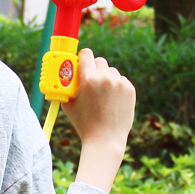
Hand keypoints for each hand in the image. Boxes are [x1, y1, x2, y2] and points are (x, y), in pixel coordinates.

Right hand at [61, 49, 135, 193]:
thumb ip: (67, 86)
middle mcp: (105, 78)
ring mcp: (119, 83)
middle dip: (94, 68)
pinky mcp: (130, 89)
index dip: (82, 58)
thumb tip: (65, 75)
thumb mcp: (68, 104)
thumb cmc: (83, 123)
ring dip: (105, 77)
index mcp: (88, 79)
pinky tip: (111, 99)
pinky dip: (115, 86)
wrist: (105, 139)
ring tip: (101, 93)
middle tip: (90, 79)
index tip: (81, 62)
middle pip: (99, 60)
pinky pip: (121, 80)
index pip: (86, 54)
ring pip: (111, 70)